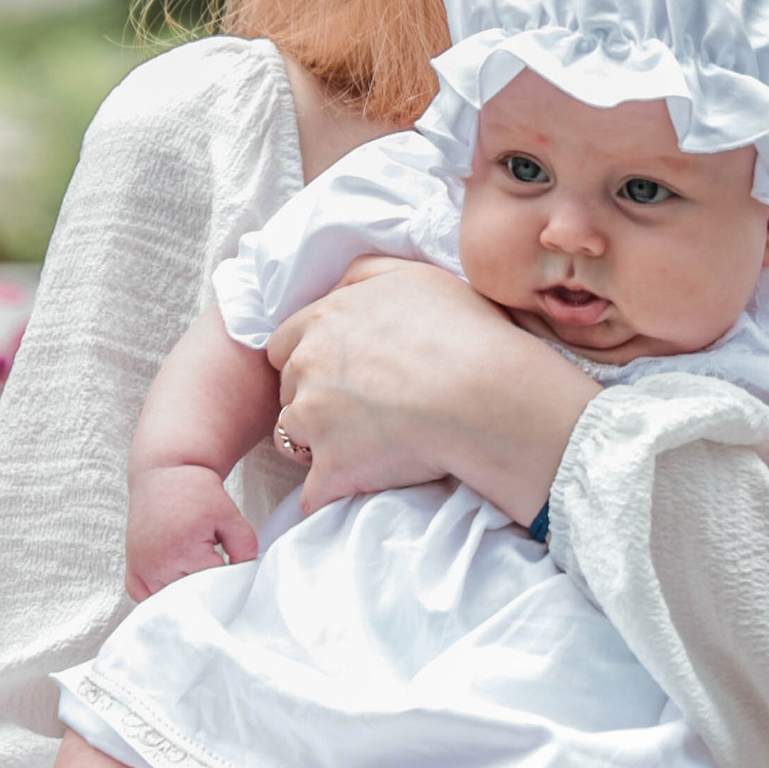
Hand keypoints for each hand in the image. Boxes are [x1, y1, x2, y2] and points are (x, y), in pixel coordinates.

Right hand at [125, 461, 257, 600]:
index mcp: (186, 550)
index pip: (215, 587)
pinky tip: (171, 576)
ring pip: (170, 602)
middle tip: (210, 561)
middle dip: (206, 587)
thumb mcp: (230, 513)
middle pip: (193, 598)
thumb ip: (245, 546)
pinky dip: (158, 594)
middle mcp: (159, 564)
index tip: (228, 564)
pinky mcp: (131, 569)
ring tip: (190, 564)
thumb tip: (243, 575)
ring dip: (183, 592)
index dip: (227, 580)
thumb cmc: (197, 492)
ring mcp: (143, 568)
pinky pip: (145, 598)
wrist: (164, 473)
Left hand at [265, 265, 589, 522]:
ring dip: (316, 444)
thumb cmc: (462, 331)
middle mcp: (308, 367)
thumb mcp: (412, 275)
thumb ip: (363, 274)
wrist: (484, 395)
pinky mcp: (331, 468)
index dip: (308, 361)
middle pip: (287, 390)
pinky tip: (347, 491)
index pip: (284, 345)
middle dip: (311, 400)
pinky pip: (312, 492)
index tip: (337, 374)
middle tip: (355, 410)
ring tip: (361, 447)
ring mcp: (315, 420)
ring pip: (293, 438)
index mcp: (323, 321)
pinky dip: (327, 493)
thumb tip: (336, 287)